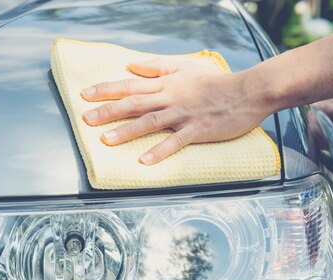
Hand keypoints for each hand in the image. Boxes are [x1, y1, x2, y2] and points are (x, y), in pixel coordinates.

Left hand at [81, 57, 270, 164]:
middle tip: (86, 120)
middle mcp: (170, 98)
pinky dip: (159, 151)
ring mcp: (183, 115)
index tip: (85, 95)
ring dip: (127, 131)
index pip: (130, 85)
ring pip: (150, 122)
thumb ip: (157, 67)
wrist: (248, 91)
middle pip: (134, 104)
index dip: (106, 90)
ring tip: (107, 140)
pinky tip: (144, 161)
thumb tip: (131, 65)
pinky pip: (175, 142)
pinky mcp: (197, 130)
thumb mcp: (186, 66)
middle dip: (108, 111)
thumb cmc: (217, 80)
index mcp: (166, 84)